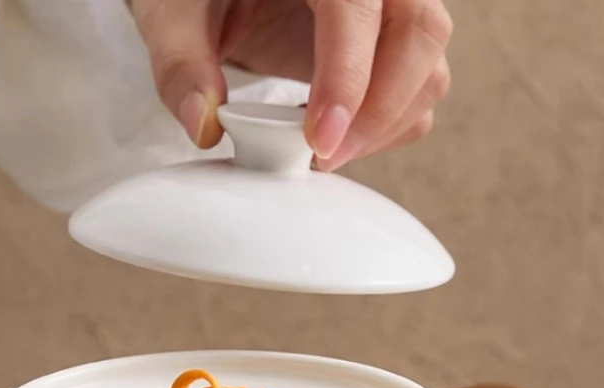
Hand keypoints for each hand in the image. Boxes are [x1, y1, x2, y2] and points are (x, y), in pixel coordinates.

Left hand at [131, 0, 451, 169]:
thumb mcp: (174, 12)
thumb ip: (182, 63)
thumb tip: (203, 125)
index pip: (356, 7)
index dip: (347, 76)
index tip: (320, 140)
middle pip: (420, 33)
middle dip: (379, 110)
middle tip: (323, 157)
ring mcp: (392, 5)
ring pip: (429, 65)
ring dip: (386, 124)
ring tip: (323, 153)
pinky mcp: (392, 40)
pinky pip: (421, 87)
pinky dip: (389, 127)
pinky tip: (338, 139)